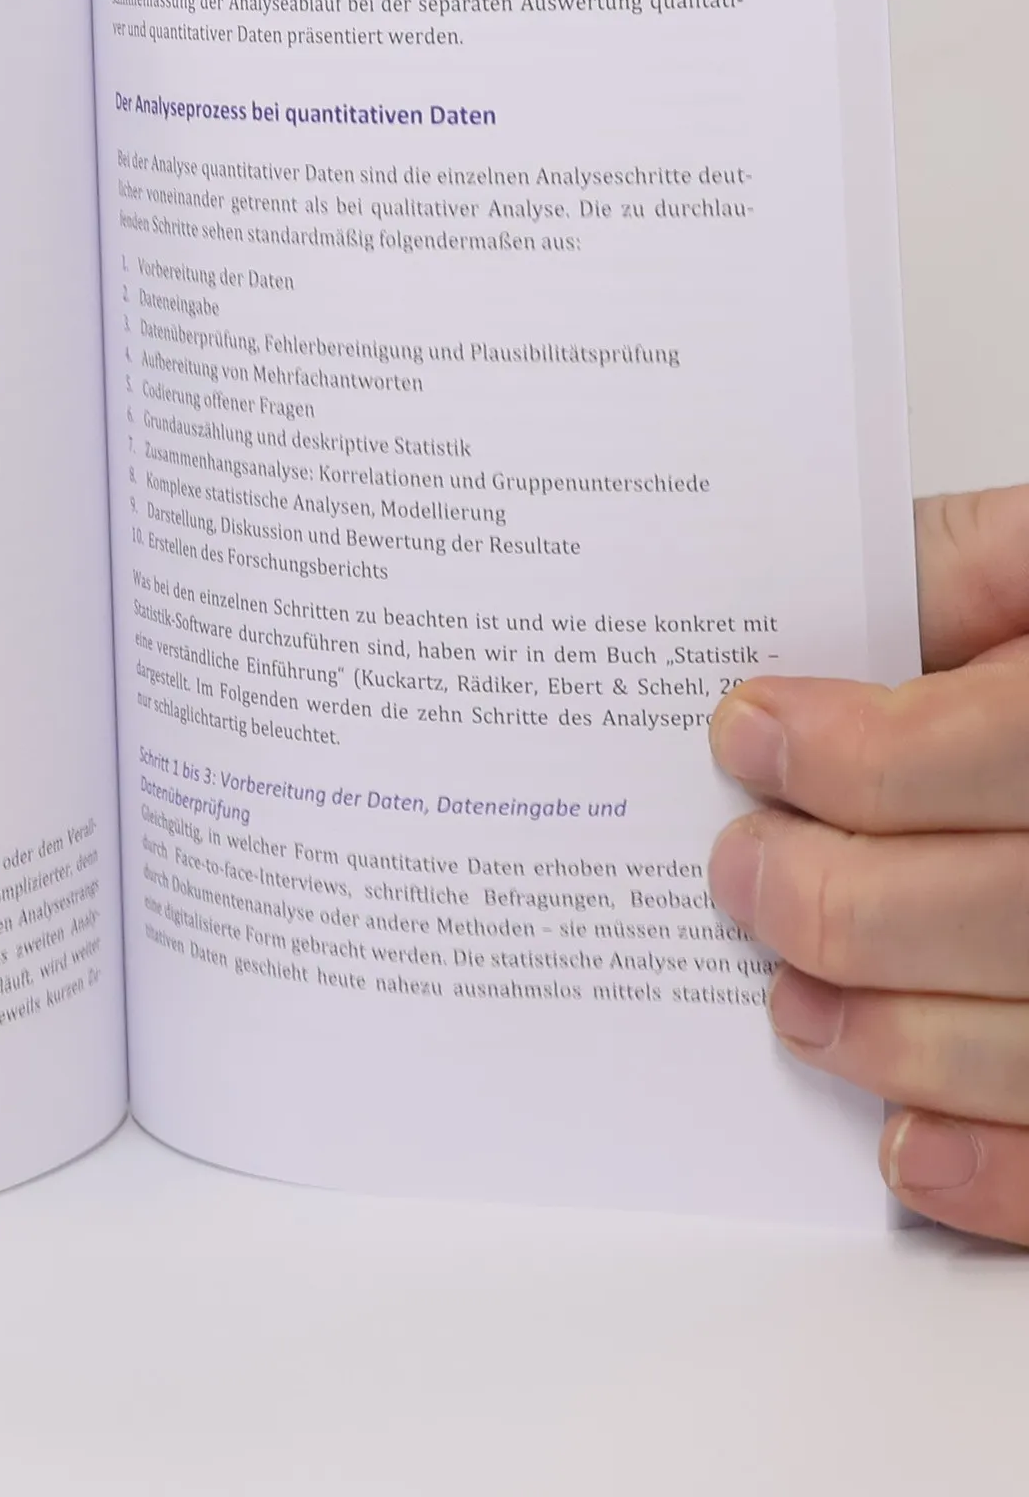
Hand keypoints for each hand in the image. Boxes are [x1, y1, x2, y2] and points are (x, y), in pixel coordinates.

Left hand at [708, 486, 1028, 1240]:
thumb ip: (955, 573)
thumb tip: (801, 636)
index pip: (1004, 747)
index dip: (856, 754)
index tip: (747, 736)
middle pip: (1012, 912)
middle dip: (839, 901)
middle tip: (743, 872)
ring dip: (890, 1038)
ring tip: (794, 1002)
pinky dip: (996, 1173)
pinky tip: (908, 1142)